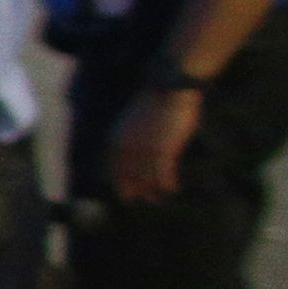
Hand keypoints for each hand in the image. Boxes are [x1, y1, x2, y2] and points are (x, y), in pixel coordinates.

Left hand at [109, 81, 200, 205]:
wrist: (168, 88)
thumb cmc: (155, 104)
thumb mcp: (135, 123)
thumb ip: (132, 140)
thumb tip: (134, 155)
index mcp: (116, 139)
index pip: (114, 169)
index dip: (121, 184)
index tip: (127, 195)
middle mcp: (126, 148)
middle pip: (129, 178)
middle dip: (136, 190)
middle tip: (145, 200)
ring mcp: (144, 150)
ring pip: (146, 179)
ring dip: (153, 191)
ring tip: (158, 199)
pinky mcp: (162, 150)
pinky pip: (163, 175)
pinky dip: (167, 184)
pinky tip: (173, 188)